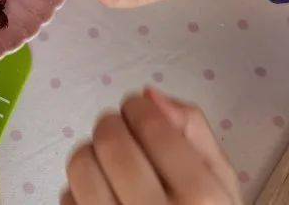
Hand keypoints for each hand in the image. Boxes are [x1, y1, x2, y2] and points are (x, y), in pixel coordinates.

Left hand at [63, 87, 240, 204]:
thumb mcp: (222, 184)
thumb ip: (195, 134)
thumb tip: (149, 95)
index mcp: (201, 199)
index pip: (152, 126)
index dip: (137, 108)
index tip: (137, 110)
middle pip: (111, 142)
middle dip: (112, 125)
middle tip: (121, 131)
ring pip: (81, 168)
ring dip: (90, 153)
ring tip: (108, 162)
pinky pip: (66, 200)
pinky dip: (79, 191)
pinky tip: (102, 197)